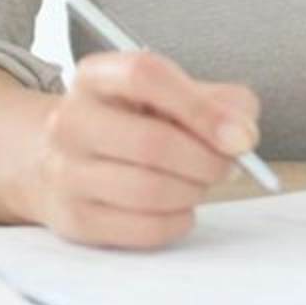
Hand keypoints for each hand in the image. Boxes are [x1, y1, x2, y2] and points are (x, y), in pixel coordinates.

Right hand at [14, 50, 259, 249]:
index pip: (145, 76)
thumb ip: (222, 103)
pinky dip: (178, 221)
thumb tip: (241, 135)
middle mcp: (70, 121)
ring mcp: (66, 172)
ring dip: (194, 192)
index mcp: (96, 77)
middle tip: (226, 166)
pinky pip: (146, 228)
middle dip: (207, 162)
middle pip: (152, 142)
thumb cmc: (134, 125)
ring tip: (197, 183)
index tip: (240, 137)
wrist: (64, 160)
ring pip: (151, 190)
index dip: (201, 107)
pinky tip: (176, 207)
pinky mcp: (75, 218)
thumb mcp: (175, 95)